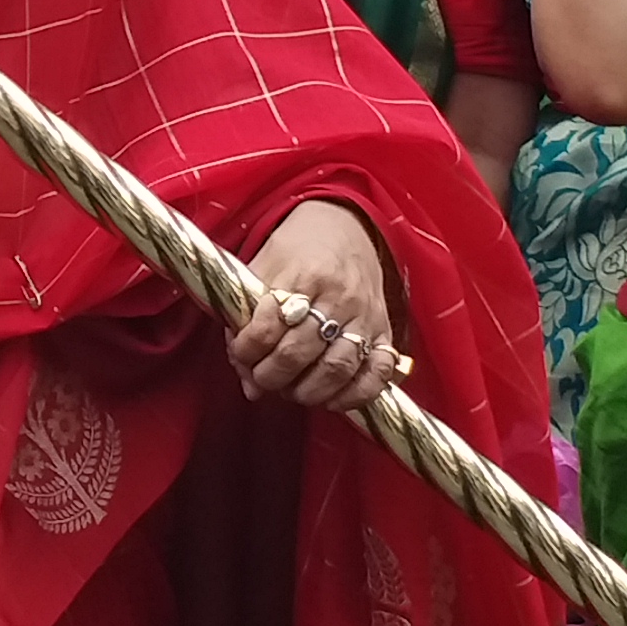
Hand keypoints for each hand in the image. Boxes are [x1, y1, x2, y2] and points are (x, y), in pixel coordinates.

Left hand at [228, 198, 409, 409]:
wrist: (344, 225)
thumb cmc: (296, 250)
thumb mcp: (263, 267)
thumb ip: (248, 323)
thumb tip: (249, 386)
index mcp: (302, 274)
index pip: (268, 325)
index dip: (246, 349)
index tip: (241, 354)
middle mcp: (337, 295)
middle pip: (299, 351)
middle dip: (272, 376)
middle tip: (263, 379)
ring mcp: (365, 315)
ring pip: (337, 368)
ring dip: (307, 391)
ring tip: (291, 390)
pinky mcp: (385, 330)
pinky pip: (377, 373)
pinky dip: (354, 395)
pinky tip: (331, 400)